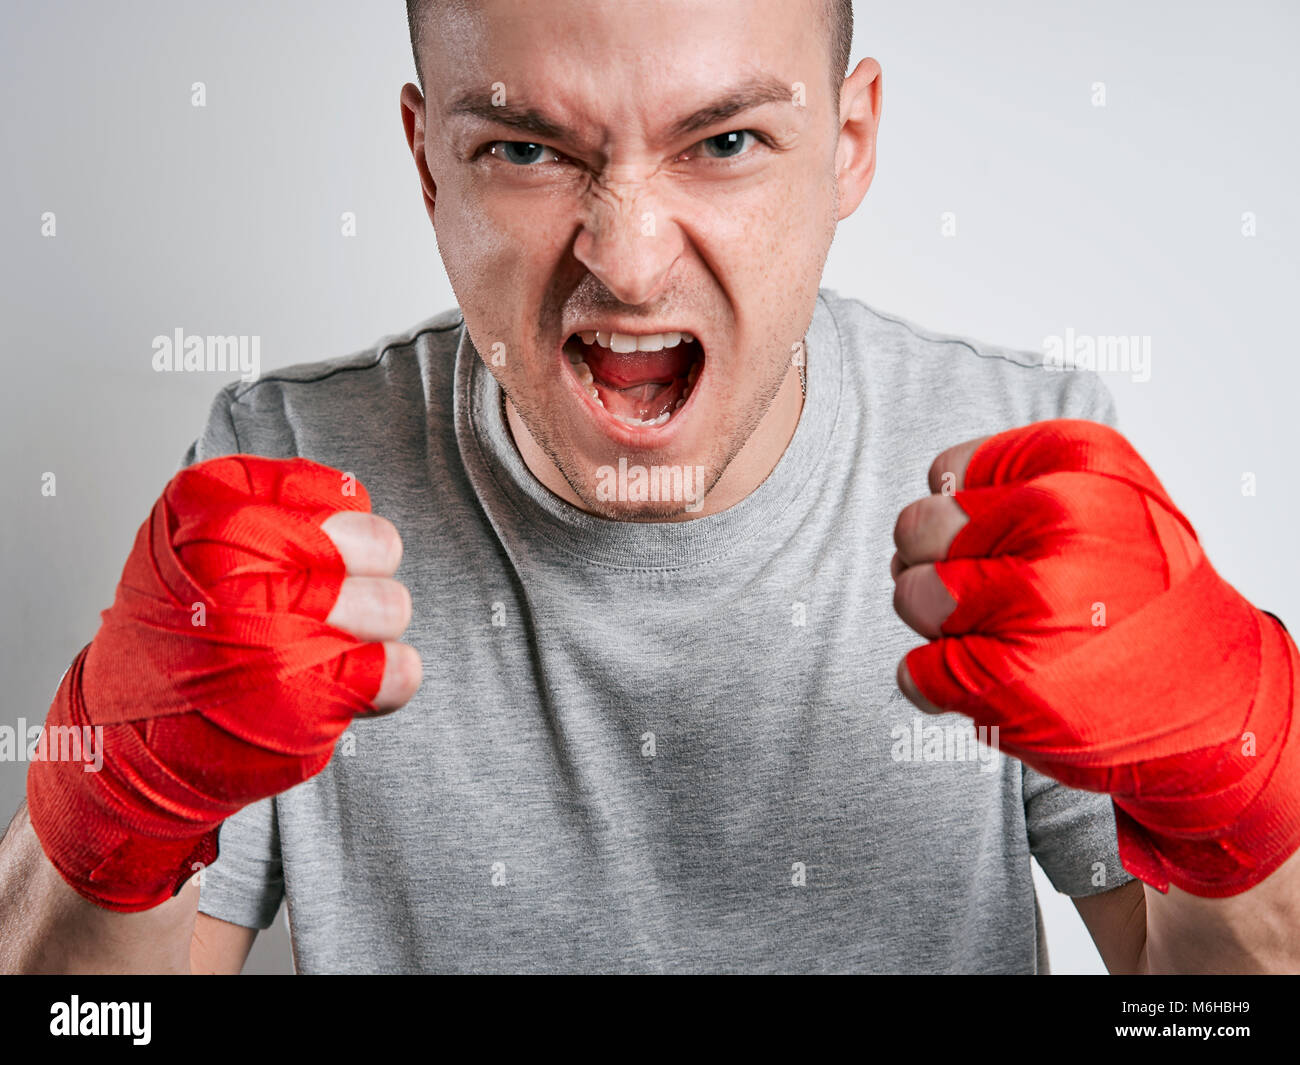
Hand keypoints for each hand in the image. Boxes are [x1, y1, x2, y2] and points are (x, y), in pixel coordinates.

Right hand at [27, 455, 420, 911]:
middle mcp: (237, 559)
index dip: (339, 534)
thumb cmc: (181, 630)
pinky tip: (333, 685)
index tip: (301, 559)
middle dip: (363, 577)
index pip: (343, 496)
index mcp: (211, 500)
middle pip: (379, 545)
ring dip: (369, 633)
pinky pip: (401, 670)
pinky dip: (382, 683)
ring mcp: (271, 629)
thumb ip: (281, 503)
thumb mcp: (198, 529)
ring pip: (393, 606)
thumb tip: (358, 504)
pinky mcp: (305, 697)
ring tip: (314, 646)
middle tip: (318, 604)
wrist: (132, 738)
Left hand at [890, 419, 1299, 896]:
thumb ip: (1010, 476)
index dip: (961, 512)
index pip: (946, 470)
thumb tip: (925, 499)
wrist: (1211, 703)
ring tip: (1007, 634)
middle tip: (996, 590)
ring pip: (910, 597)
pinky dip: (939, 684)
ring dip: (941, 624)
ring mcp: (1034, 603)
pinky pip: (915, 670)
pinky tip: (996, 680)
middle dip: (934, 561)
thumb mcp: (1105, 493)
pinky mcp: (1008, 678)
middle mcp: (1060, 523)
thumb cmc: (1141, 594)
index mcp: (1082, 462)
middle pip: (915, 529)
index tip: (1006, 539)